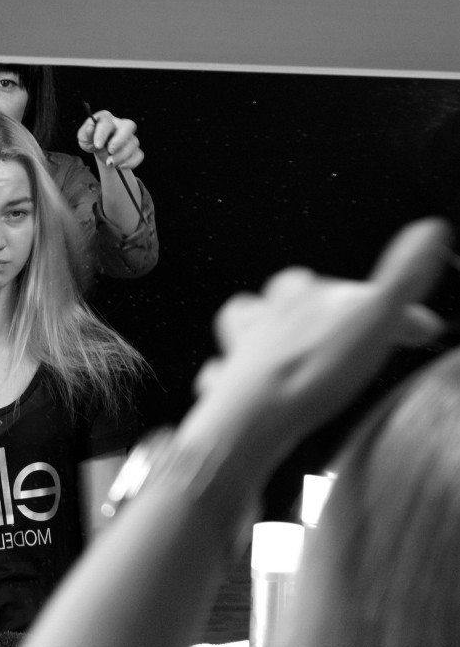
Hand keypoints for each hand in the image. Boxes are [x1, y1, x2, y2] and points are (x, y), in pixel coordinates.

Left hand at [77, 109, 143, 169]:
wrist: (101, 152)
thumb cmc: (92, 141)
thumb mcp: (84, 138)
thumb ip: (85, 133)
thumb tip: (89, 128)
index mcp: (107, 119)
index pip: (107, 122)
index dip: (102, 134)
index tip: (97, 145)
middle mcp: (121, 125)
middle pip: (129, 126)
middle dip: (119, 140)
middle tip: (110, 151)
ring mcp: (130, 137)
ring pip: (133, 144)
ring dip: (121, 156)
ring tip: (110, 163)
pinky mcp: (135, 150)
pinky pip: (138, 155)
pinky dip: (130, 162)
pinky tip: (120, 166)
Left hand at [191, 218, 449, 463]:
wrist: (254, 417)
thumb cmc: (312, 370)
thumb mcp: (374, 318)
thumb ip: (401, 276)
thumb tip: (431, 229)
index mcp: (302, 292)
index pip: (346, 288)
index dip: (381, 307)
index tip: (416, 330)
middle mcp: (266, 313)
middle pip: (286, 294)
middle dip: (307, 307)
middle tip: (335, 335)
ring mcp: (240, 348)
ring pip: (243, 321)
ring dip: (258, 332)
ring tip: (279, 351)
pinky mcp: (223, 383)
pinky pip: (216, 371)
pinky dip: (225, 376)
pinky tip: (239, 386)